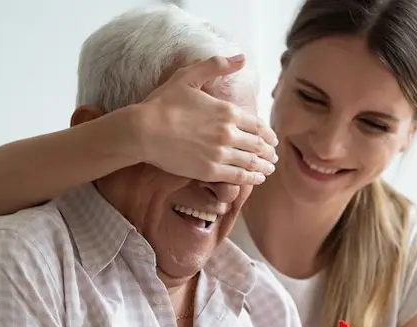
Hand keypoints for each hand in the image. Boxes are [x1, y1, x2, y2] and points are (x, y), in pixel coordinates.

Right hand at [135, 54, 278, 185]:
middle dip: (268, 152)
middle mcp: (229, 133)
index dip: (268, 135)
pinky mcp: (210, 171)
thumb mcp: (188, 76)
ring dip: (263, 166)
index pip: (257, 125)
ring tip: (268, 169)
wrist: (144, 130)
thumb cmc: (163, 103)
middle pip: (258, 145)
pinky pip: (239, 176)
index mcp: (227, 111)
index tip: (272, 140)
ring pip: (251, 162)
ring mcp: (220, 153)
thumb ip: (216, 66)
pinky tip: (257, 179)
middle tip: (272, 157)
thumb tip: (241, 58)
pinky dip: (252, 178)